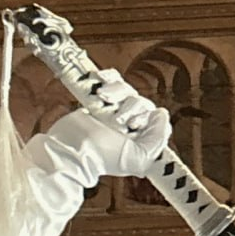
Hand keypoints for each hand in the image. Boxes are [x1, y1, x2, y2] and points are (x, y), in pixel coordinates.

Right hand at [48, 69, 171, 177]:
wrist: (73, 147)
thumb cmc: (103, 157)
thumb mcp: (140, 159)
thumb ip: (158, 139)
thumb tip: (162, 113)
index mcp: (142, 139)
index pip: (156, 119)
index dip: (147, 118)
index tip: (134, 125)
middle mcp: (129, 125)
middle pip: (141, 101)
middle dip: (130, 107)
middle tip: (117, 120)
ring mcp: (114, 111)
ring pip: (127, 89)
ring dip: (117, 91)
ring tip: (104, 99)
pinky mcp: (99, 99)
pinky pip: (112, 79)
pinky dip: (109, 77)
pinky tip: (100, 80)